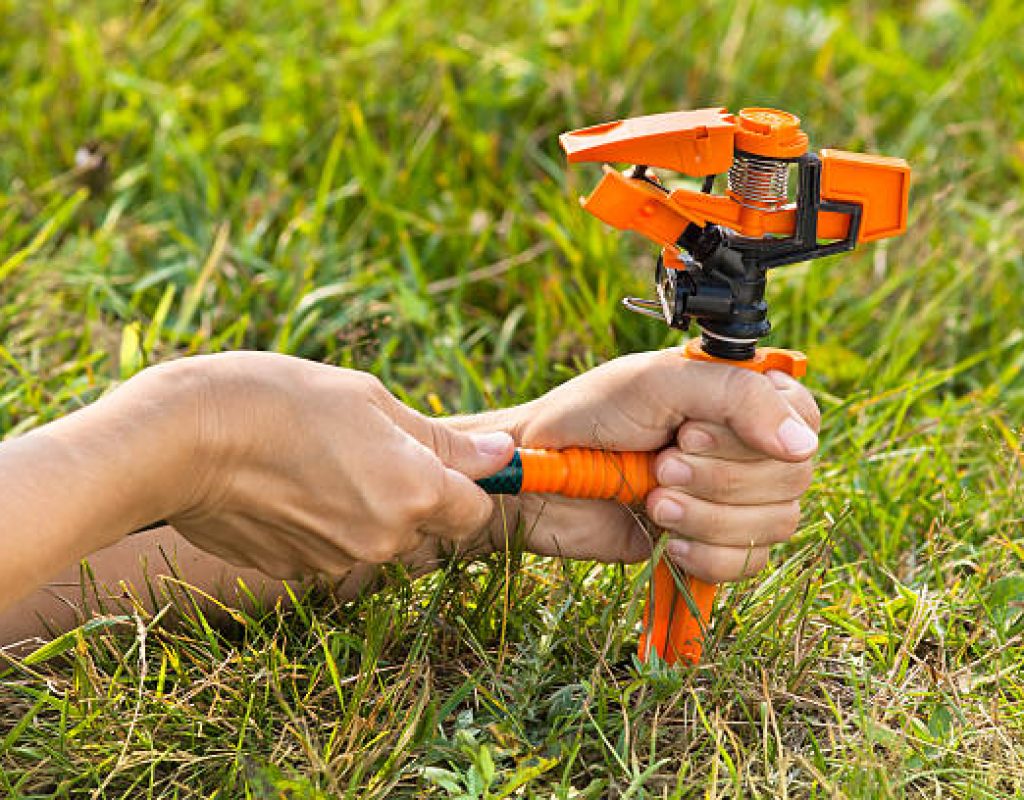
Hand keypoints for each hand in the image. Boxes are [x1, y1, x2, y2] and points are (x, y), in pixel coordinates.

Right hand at [137, 352, 513, 578]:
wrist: (181, 440)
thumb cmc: (280, 401)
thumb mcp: (371, 400)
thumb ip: (442, 438)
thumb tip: (501, 456)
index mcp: (415, 492)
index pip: (476, 511)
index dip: (463, 485)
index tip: (441, 460)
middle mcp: (385, 539)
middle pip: (427, 529)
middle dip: (413, 497)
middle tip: (366, 450)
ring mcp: (337, 563)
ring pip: (377, 542)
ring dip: (366, 511)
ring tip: (319, 463)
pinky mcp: (295, 573)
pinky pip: (331, 552)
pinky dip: (323, 527)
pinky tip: (289, 488)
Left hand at [453, 348, 819, 582]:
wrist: (537, 482)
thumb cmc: (587, 416)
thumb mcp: (659, 384)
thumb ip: (737, 399)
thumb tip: (804, 445)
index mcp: (737, 397)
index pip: (803, 416)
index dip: (760, 434)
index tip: (694, 434)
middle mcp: (741, 445)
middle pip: (793, 475)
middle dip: (722, 479)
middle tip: (663, 465)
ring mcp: (728, 497)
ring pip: (777, 522)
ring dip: (711, 517)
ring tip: (653, 500)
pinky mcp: (708, 541)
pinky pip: (748, 563)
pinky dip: (708, 555)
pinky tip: (667, 539)